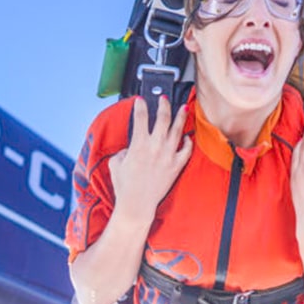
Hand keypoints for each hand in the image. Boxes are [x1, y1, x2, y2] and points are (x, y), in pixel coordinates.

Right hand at [108, 97, 191, 226]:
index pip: (140, 117)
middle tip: (164, 98)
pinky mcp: (176, 166)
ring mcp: (168, 156)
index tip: (140, 99)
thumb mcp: (116, 163)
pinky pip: (186, 150)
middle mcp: (155, 147)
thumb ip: (124, 150)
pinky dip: (188, 142)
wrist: (137, 204)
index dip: (140, 105)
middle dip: (163, 104)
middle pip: (162, 118)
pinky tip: (187, 136)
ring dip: (180, 116)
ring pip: (177, 130)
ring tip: (183, 107)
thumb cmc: (124, 186)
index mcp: (138, 144)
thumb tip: (131, 147)